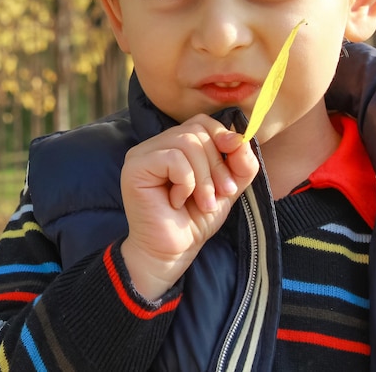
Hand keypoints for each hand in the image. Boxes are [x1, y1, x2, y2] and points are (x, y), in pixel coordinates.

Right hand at [120, 114, 258, 299]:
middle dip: (217, 165)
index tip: (235, 168)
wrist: (171, 253)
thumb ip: (239, 163)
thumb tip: (240, 139)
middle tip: (221, 194)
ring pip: (187, 143)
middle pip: (197, 131)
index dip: (223, 138)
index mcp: (175, 143)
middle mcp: (156, 143)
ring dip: (204, 178)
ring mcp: (142, 153)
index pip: (203, 121)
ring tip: (202, 202)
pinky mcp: (135, 166)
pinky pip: (173, 159)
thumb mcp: (226, 187)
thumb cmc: (194, 220)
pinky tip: (177, 201)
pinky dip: (186, 182)